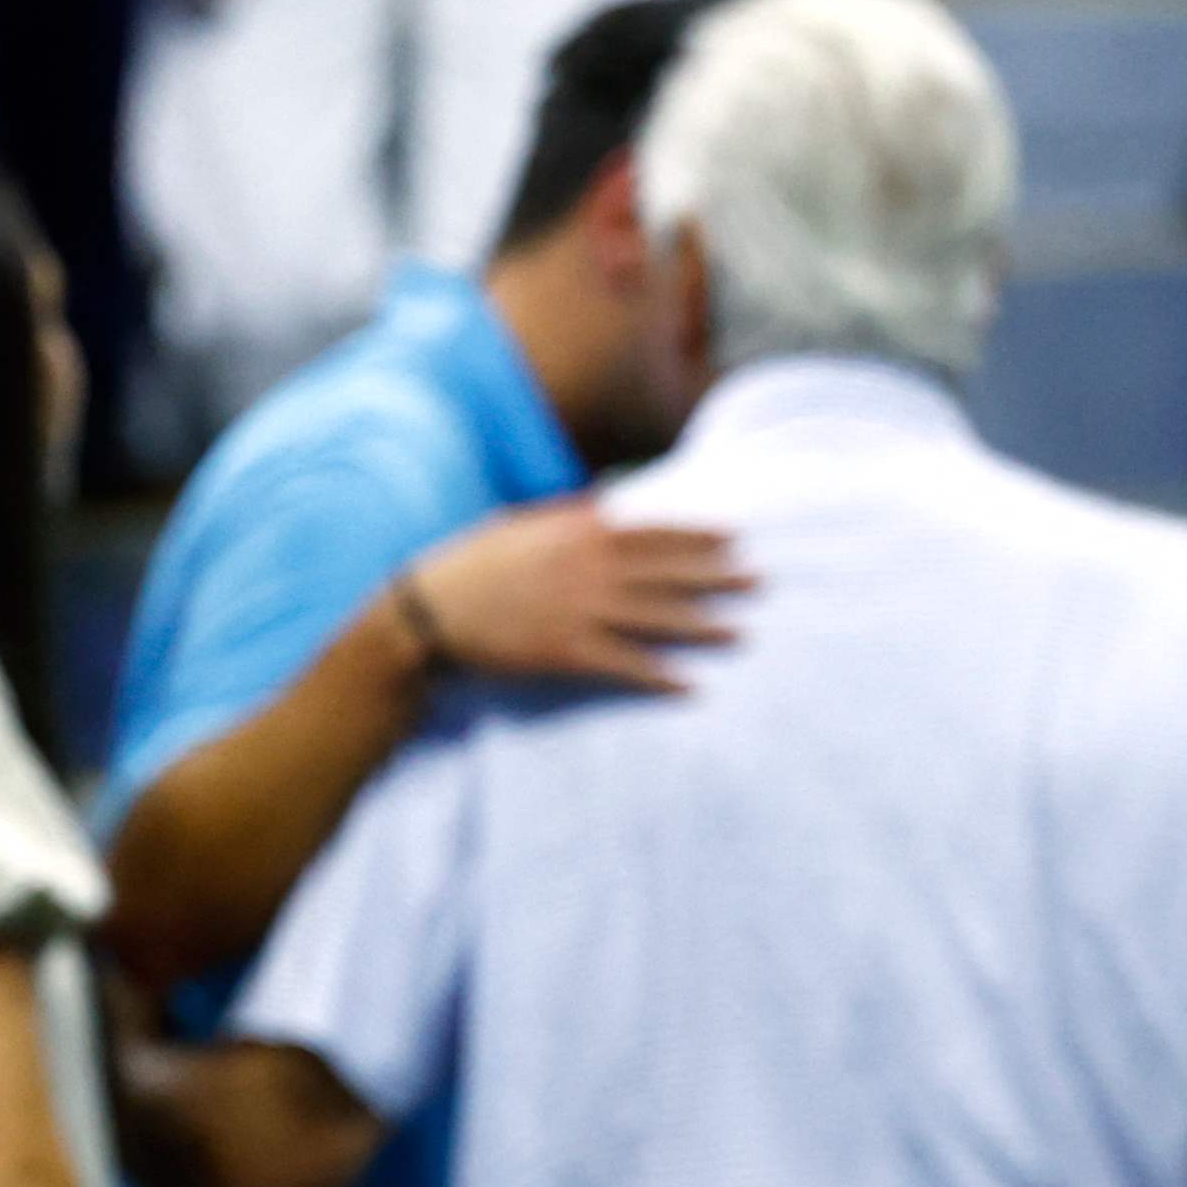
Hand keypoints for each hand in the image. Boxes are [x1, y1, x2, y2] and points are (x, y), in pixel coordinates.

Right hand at [400, 502, 747, 693]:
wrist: (426, 610)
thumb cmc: (470, 565)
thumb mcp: (520, 524)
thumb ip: (567, 514)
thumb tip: (602, 501)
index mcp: (582, 531)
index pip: (657, 532)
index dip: (701, 538)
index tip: (737, 541)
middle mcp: (591, 568)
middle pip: (669, 573)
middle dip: (718, 578)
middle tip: (760, 584)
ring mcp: (580, 611)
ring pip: (655, 617)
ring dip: (701, 626)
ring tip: (739, 633)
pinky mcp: (565, 652)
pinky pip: (623, 665)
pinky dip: (658, 676)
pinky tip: (689, 685)